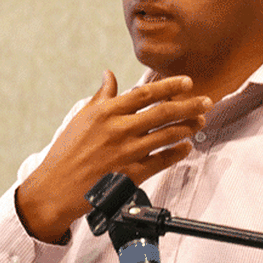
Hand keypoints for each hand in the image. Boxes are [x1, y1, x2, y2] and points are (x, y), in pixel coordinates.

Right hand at [16, 70, 211, 242]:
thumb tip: (110, 75)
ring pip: (167, 135)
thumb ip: (101, 96)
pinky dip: (177, 153)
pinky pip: (161, 160)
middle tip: (206, 101)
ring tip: (200, 121)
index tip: (187, 82)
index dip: (169, 86)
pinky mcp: (130, 174)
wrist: (56, 186)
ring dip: (188, 127)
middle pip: (162, 112)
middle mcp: (118, 130)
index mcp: (106, 112)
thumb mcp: (82, 117)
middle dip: (189, 105)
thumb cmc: (66, 152)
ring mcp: (126, 152)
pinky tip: (186, 147)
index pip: (145, 93)